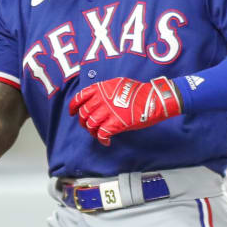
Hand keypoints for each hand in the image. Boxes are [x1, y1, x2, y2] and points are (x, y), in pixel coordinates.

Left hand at [67, 76, 181, 145]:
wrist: (154, 98)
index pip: (80, 97)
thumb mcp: (118, 84)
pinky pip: (102, 134)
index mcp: (101, 89)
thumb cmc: (139, 92)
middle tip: (88, 127)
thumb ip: (105, 91)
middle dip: (83, 122)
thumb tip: (97, 99)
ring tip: (98, 135)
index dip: (73, 107)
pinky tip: (106, 141)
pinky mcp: (116, 123)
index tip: (72, 113)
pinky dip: (102, 140)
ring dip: (92, 132)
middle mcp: (102, 99)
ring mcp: (108, 111)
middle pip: (84, 114)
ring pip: (91, 125)